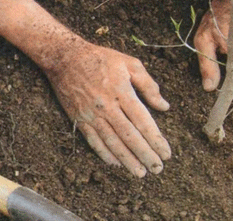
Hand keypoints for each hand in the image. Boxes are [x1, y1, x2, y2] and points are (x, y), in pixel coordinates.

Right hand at [46, 43, 170, 176]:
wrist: (66, 58)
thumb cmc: (102, 59)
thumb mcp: (130, 64)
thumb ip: (149, 86)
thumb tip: (164, 106)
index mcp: (122, 92)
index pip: (143, 121)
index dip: (155, 139)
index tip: (166, 153)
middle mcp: (107, 107)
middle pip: (129, 136)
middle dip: (145, 154)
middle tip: (158, 168)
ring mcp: (92, 115)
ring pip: (112, 142)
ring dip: (127, 159)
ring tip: (140, 173)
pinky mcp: (79, 119)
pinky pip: (93, 141)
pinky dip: (105, 154)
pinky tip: (116, 163)